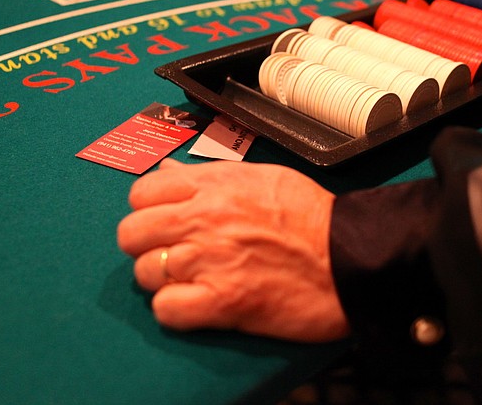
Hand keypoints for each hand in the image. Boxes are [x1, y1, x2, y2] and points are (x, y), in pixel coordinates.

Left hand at [117, 158, 349, 341]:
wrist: (350, 257)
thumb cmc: (313, 218)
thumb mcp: (263, 177)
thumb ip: (211, 176)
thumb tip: (167, 172)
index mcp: (214, 185)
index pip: (142, 192)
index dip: (150, 209)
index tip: (167, 221)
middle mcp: (204, 219)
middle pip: (131, 233)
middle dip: (148, 245)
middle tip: (176, 253)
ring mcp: (210, 261)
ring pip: (144, 272)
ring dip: (165, 280)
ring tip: (196, 280)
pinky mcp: (221, 302)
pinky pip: (166, 309)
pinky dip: (177, 310)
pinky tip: (200, 303)